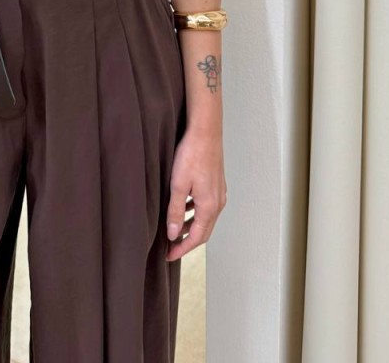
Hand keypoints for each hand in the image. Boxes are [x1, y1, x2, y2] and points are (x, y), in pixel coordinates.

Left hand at [165, 128, 226, 261]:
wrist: (206, 132)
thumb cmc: (192, 155)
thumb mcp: (178, 185)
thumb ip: (175, 211)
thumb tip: (174, 234)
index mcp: (209, 206)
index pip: (197, 237)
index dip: (183, 248)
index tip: (169, 255)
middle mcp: (218, 202)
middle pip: (204, 231)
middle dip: (188, 241)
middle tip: (171, 247)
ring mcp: (219, 192)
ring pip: (205, 218)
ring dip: (192, 226)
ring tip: (175, 230)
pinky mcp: (216, 183)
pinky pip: (207, 206)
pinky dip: (195, 213)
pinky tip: (184, 207)